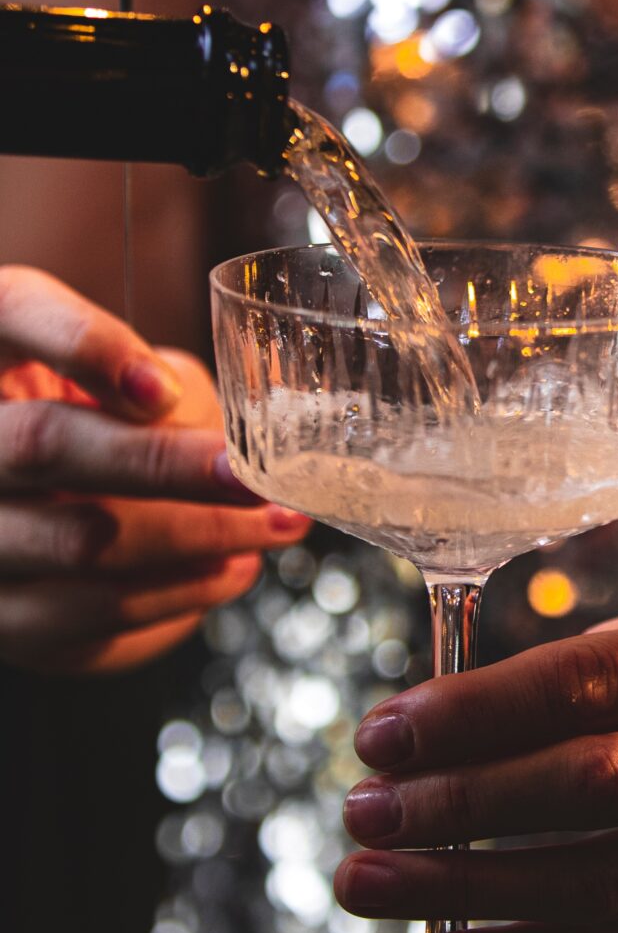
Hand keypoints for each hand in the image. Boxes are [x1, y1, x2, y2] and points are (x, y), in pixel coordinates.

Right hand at [0, 265, 310, 674]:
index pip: (15, 315)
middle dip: (166, 465)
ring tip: (276, 524)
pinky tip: (233, 566)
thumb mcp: (114, 366)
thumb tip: (228, 432)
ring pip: (78, 541)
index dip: (86, 346)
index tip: (162, 386)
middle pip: (45, 444)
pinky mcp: (5, 617)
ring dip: (199, 537)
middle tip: (257, 475)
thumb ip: (158, 376)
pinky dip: (178, 594)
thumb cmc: (90, 411)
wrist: (33, 504)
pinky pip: (92, 617)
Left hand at [335, 589, 617, 932]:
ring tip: (370, 885)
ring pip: (600, 879)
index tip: (381, 735)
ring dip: (470, 891)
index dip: (477, 713)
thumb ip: (572, 677)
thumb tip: (418, 737)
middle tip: (362, 814)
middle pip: (597, 784)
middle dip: (463, 805)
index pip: (590, 683)